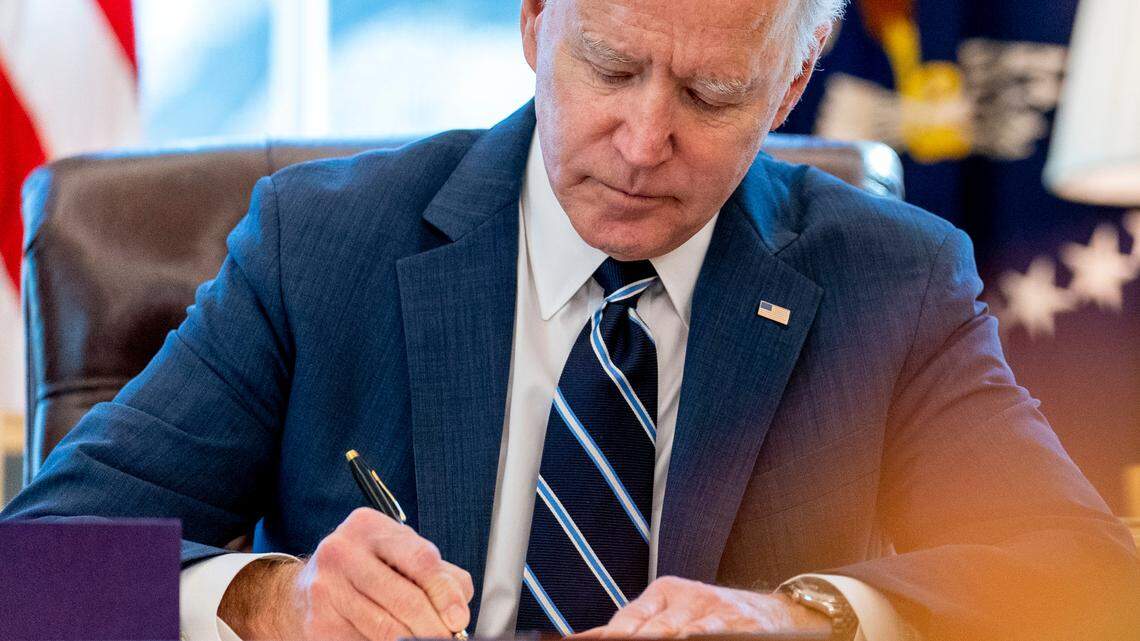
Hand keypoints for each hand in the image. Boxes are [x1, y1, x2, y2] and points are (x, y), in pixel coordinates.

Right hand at [219, 507, 474, 640]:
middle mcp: (342, 551)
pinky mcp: (319, 622)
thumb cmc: (370, 569)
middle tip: (446, 639)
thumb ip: (439, 575)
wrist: (309, 588)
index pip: (420, 559)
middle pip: (404, 598)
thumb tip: (458, 611)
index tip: (458, 619)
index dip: (444, 593)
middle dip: (432, 626)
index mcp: (369, 526)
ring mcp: (326, 587)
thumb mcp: (403, 557)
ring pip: (385, 627)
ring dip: (412, 640)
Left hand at [571, 576, 830, 637]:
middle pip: (648, 629)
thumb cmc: (713, 617)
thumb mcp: (672, 612)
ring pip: (677, 633)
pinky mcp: (737, 624)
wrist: (777, 613)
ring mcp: (712, 612)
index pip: (626, 619)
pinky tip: (686, 638)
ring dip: (657, 639)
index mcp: (663, 593)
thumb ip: (633, 625)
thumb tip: (581, 637)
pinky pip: (709, 634)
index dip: (606, 635)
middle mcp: (686, 599)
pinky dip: (694, 637)